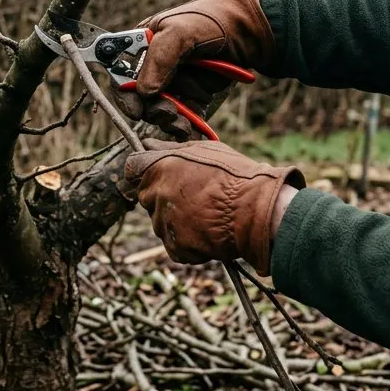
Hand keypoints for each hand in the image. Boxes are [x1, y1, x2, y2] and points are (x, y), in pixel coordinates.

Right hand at [113, 0, 274, 137]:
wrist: (251, 32)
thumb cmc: (212, 21)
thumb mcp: (180, 32)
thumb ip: (159, 60)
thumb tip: (144, 93)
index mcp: (144, 45)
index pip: (122, 74)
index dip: (125, 95)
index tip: (136, 110)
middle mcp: (155, 65)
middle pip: (142, 99)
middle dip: (154, 110)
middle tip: (169, 115)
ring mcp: (175, 82)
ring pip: (162, 110)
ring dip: (172, 119)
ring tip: (185, 123)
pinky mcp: (193, 95)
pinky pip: (183, 116)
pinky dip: (187, 125)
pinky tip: (193, 129)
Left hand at [124, 139, 303, 274]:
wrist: (256, 211)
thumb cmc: (235, 177)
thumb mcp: (204, 150)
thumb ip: (171, 148)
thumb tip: (148, 143)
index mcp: (159, 167)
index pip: (133, 168)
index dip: (146, 172)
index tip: (159, 176)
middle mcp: (156, 194)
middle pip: (146, 197)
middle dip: (162, 197)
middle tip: (191, 198)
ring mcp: (164, 222)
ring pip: (161, 223)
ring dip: (177, 221)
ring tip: (206, 216)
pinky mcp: (176, 247)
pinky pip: (175, 245)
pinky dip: (189, 243)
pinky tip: (208, 233)